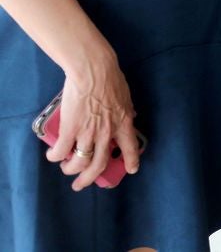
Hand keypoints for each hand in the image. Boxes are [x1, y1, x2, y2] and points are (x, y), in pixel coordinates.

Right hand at [51, 53, 140, 189]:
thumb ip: (125, 111)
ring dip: (71, 169)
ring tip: (66, 168)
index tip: (132, 169)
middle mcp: (107, 133)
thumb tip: (128, 116)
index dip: (131, 160)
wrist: (94, 71)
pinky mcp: (70, 129)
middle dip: (89, 178)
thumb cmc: (110, 78)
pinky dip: (55, 156)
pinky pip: (61, 150)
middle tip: (81, 184)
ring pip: (80, 162)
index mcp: (123, 123)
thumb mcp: (125, 97)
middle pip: (99, 164)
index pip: (130, 147)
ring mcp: (88, 132)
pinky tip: (52, 155)